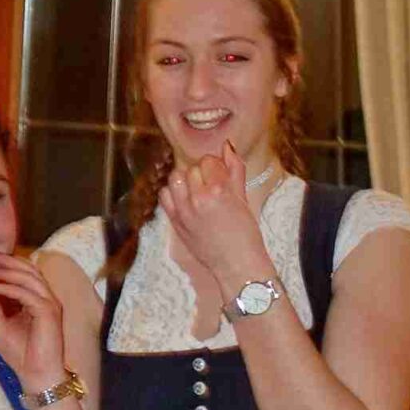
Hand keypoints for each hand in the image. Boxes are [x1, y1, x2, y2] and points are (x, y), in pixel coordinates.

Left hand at [0, 251, 66, 387]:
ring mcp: (50, 303)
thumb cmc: (21, 354)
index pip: (24, 273)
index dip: (6, 263)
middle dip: (7, 260)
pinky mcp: (48, 312)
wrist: (37, 375)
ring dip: (6, 271)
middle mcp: (46, 297)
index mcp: (37, 299)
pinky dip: (9, 288)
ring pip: (29, 278)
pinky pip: (27, 294)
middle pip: (29, 269)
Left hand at [159, 142, 273, 290]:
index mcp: (218, 190)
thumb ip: (235, 169)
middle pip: (191, 168)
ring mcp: (183, 211)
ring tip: (197, 191)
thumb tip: (227, 146)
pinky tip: (185, 200)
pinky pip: (164, 195)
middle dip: (201, 173)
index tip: (222, 175)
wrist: (235, 264)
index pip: (208, 160)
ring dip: (185, 180)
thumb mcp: (243, 198)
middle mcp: (197, 199)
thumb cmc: (245, 233)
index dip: (216, 165)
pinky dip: (173, 193)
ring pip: (175, 178)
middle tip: (212, 186)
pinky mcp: (175, 221)